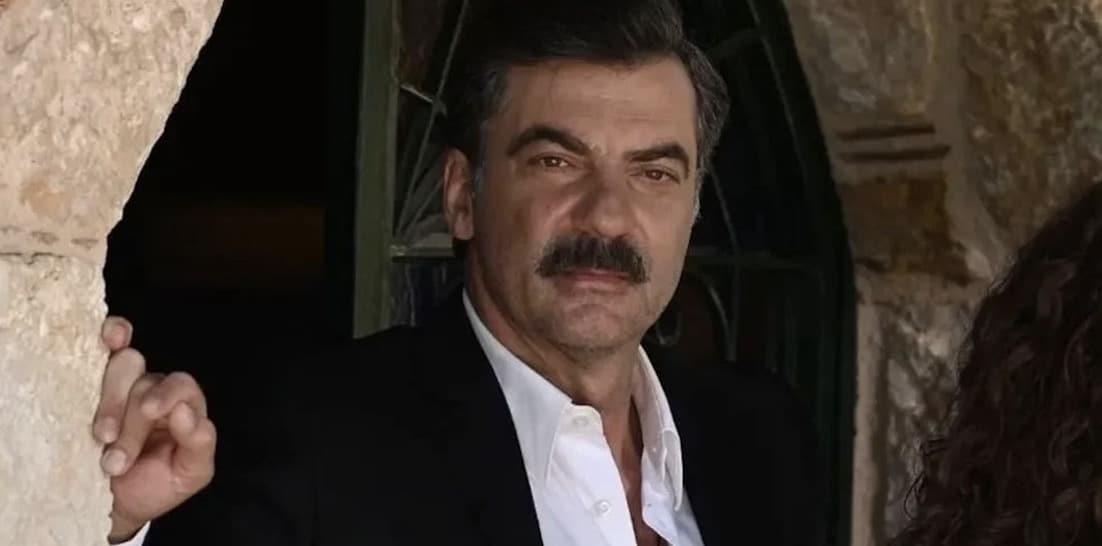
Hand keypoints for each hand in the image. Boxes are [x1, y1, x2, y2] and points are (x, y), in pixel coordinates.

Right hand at [94, 317, 216, 542]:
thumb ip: (198, 445)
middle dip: (130, 420)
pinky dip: (109, 336)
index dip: (167, 394)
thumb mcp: (189, 474)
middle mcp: (155, 390)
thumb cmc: (157, 485)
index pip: (181, 385)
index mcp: (184, 405)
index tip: (151, 412)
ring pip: (121, 367)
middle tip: (117, 460)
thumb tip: (186, 413)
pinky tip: (109, 339)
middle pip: (145, 379)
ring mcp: (123, 385)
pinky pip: (103, 350)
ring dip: (109, 406)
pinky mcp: (92, 385)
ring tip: (102, 441)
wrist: (116, 504)